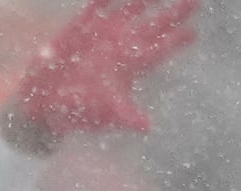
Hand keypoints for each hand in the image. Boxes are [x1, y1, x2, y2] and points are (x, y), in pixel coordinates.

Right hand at [2, 0, 198, 153]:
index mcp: (131, 65)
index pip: (160, 49)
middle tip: (195, 1)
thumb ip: (125, 115)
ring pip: (131, 9)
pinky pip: (98, 5)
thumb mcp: (104, 113)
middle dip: (174, 12)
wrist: (46, 101)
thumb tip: (145, 127)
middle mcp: (122, 46)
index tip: (193, 32)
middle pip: (155, 25)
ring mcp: (104, 34)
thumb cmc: (78, 110)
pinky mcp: (83, 26)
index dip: (177, 40)